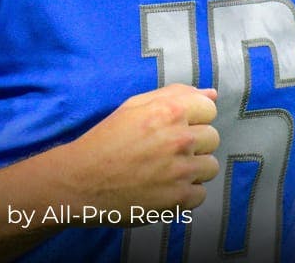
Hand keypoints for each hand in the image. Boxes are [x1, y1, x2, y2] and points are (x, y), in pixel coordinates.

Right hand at [57, 83, 219, 223]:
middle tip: (165, 149)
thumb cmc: (106, 140)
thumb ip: (175, 95)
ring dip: (193, 168)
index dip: (192, 117)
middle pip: (212, 137)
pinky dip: (185, 193)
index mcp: (169, 111)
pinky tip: (163, 187)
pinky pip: (201, 193)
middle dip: (194, 142)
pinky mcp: (179, 199)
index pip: (209, 109)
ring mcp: (181, 171)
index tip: (175, 126)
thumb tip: (211, 94)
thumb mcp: (134, 106)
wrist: (82, 180)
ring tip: (165, 169)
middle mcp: (179, 139)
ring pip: (210, 166)